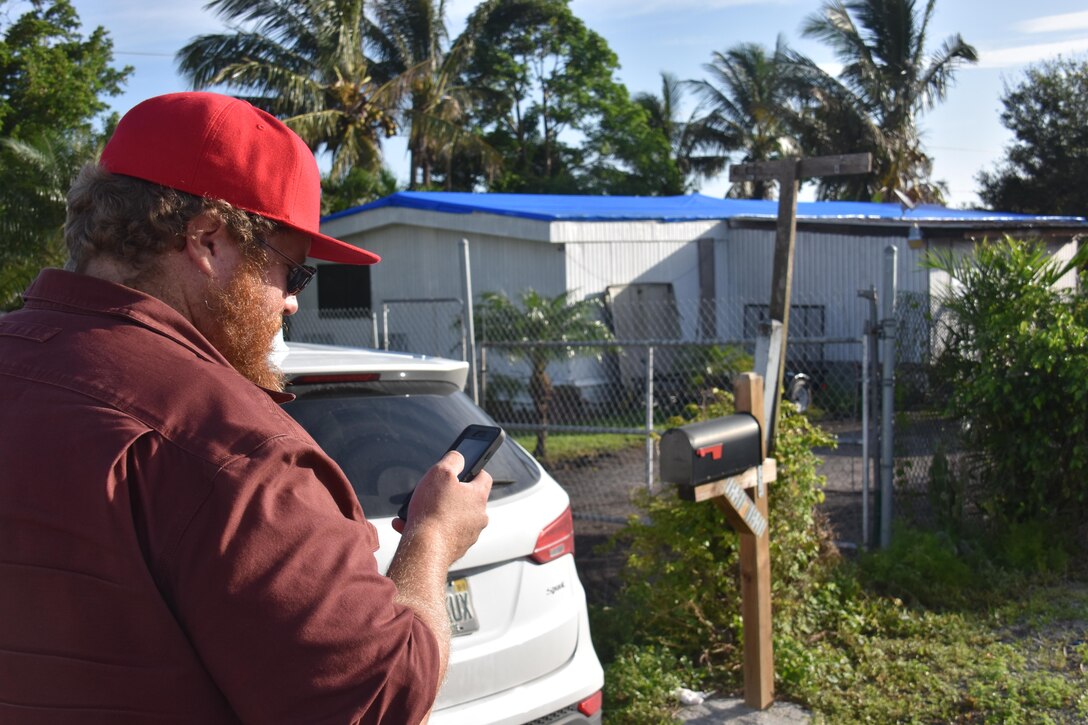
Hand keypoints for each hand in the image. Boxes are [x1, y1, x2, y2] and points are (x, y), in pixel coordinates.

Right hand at [392, 451, 491, 566]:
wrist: (424, 550)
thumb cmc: (433, 511)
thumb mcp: (440, 473)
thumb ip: (452, 460)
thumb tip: (459, 457)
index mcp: (478, 497)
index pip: (483, 477)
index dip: (472, 470)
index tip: (461, 469)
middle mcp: (478, 517)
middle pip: (466, 499)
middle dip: (449, 494)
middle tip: (433, 492)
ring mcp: (468, 535)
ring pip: (452, 517)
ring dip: (435, 512)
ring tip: (415, 511)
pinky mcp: (455, 548)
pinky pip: (442, 534)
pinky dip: (428, 529)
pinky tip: (408, 525)